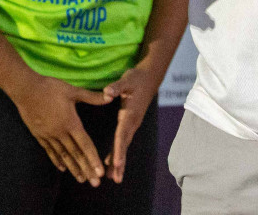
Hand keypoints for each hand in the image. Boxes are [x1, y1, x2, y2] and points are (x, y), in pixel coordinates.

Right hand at [7, 73, 110, 185]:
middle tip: (94, 184)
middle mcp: (60, 133)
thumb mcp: (72, 90)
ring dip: (73, 168)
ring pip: (63, 155)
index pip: (85, 145)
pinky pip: (49, 151)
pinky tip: (62, 168)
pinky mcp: (39, 135)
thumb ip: (91, 96)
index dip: (93, 159)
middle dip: (86, 169)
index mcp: (71, 123)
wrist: (25, 89)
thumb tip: (110, 96)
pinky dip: (57, 160)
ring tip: (81, 179)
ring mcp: (49, 135)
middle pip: (76, 154)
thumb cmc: (50, 87)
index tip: (100, 172)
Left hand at [102, 62, 156, 183]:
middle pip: (124, 146)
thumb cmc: (137, 78)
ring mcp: (132, 124)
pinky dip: (119, 153)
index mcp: (130, 115)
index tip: (116, 163)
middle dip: (120, 163)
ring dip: (120, 162)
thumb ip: (116, 87)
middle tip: (115, 179)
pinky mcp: (131, 123)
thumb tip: (107, 92)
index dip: (118, 149)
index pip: (122, 135)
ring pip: (124, 146)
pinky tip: (113, 163)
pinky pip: (124, 141)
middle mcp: (132, 123)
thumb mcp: (126, 80)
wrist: (150, 77)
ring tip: (113, 178)